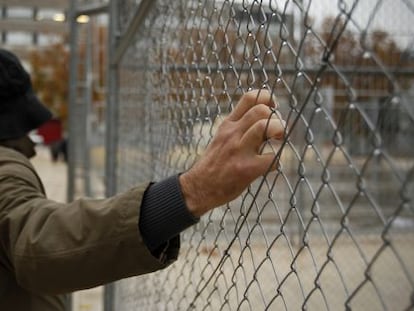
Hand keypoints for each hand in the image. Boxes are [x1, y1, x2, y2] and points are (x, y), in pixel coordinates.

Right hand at [179, 89, 285, 216]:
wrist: (198, 188)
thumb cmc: (214, 164)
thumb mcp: (221, 138)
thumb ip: (239, 127)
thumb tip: (264, 120)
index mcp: (228, 124)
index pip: (250, 97)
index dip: (268, 98)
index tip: (273, 109)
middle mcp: (233, 134)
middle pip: (261, 110)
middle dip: (276, 117)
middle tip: (277, 131)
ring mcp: (239, 150)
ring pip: (265, 126)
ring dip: (278, 131)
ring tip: (278, 140)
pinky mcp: (246, 169)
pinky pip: (272, 159)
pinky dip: (276, 161)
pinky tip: (270, 166)